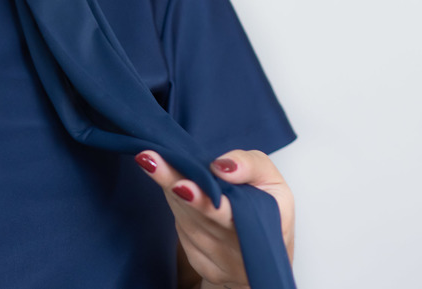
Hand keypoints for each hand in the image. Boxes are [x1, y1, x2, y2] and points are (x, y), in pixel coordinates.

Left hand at [134, 149, 294, 288]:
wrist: (261, 256)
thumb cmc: (266, 211)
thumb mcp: (273, 182)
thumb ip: (252, 166)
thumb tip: (221, 165)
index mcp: (256, 226)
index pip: (227, 215)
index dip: (204, 202)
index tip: (182, 185)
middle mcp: (234, 247)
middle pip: (199, 216)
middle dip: (175, 190)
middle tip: (152, 163)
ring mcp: (215, 258)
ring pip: (185, 218)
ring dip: (166, 188)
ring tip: (148, 160)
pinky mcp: (199, 261)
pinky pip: (181, 227)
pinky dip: (174, 202)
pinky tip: (164, 180)